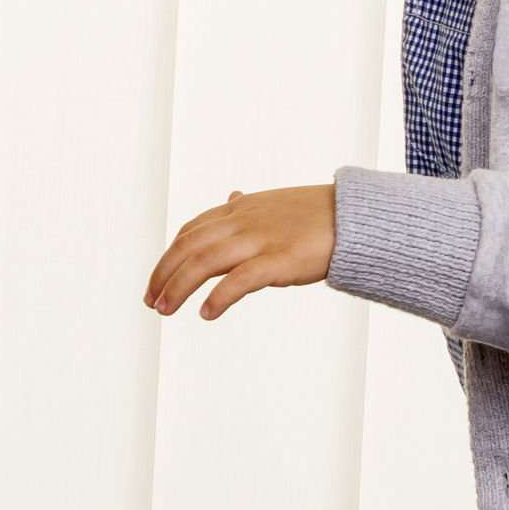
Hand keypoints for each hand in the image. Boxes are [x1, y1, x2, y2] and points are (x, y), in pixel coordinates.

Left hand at [144, 184, 337, 319]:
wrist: (357, 218)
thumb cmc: (318, 214)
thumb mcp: (275, 203)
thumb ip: (248, 206)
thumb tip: (232, 196)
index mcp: (241, 208)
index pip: (192, 230)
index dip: (169, 255)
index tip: (157, 278)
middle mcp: (244, 221)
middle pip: (189, 246)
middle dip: (164, 273)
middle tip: (150, 301)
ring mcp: (261, 239)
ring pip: (204, 262)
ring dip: (178, 287)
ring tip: (165, 310)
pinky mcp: (280, 260)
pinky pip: (240, 279)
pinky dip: (218, 297)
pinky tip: (206, 313)